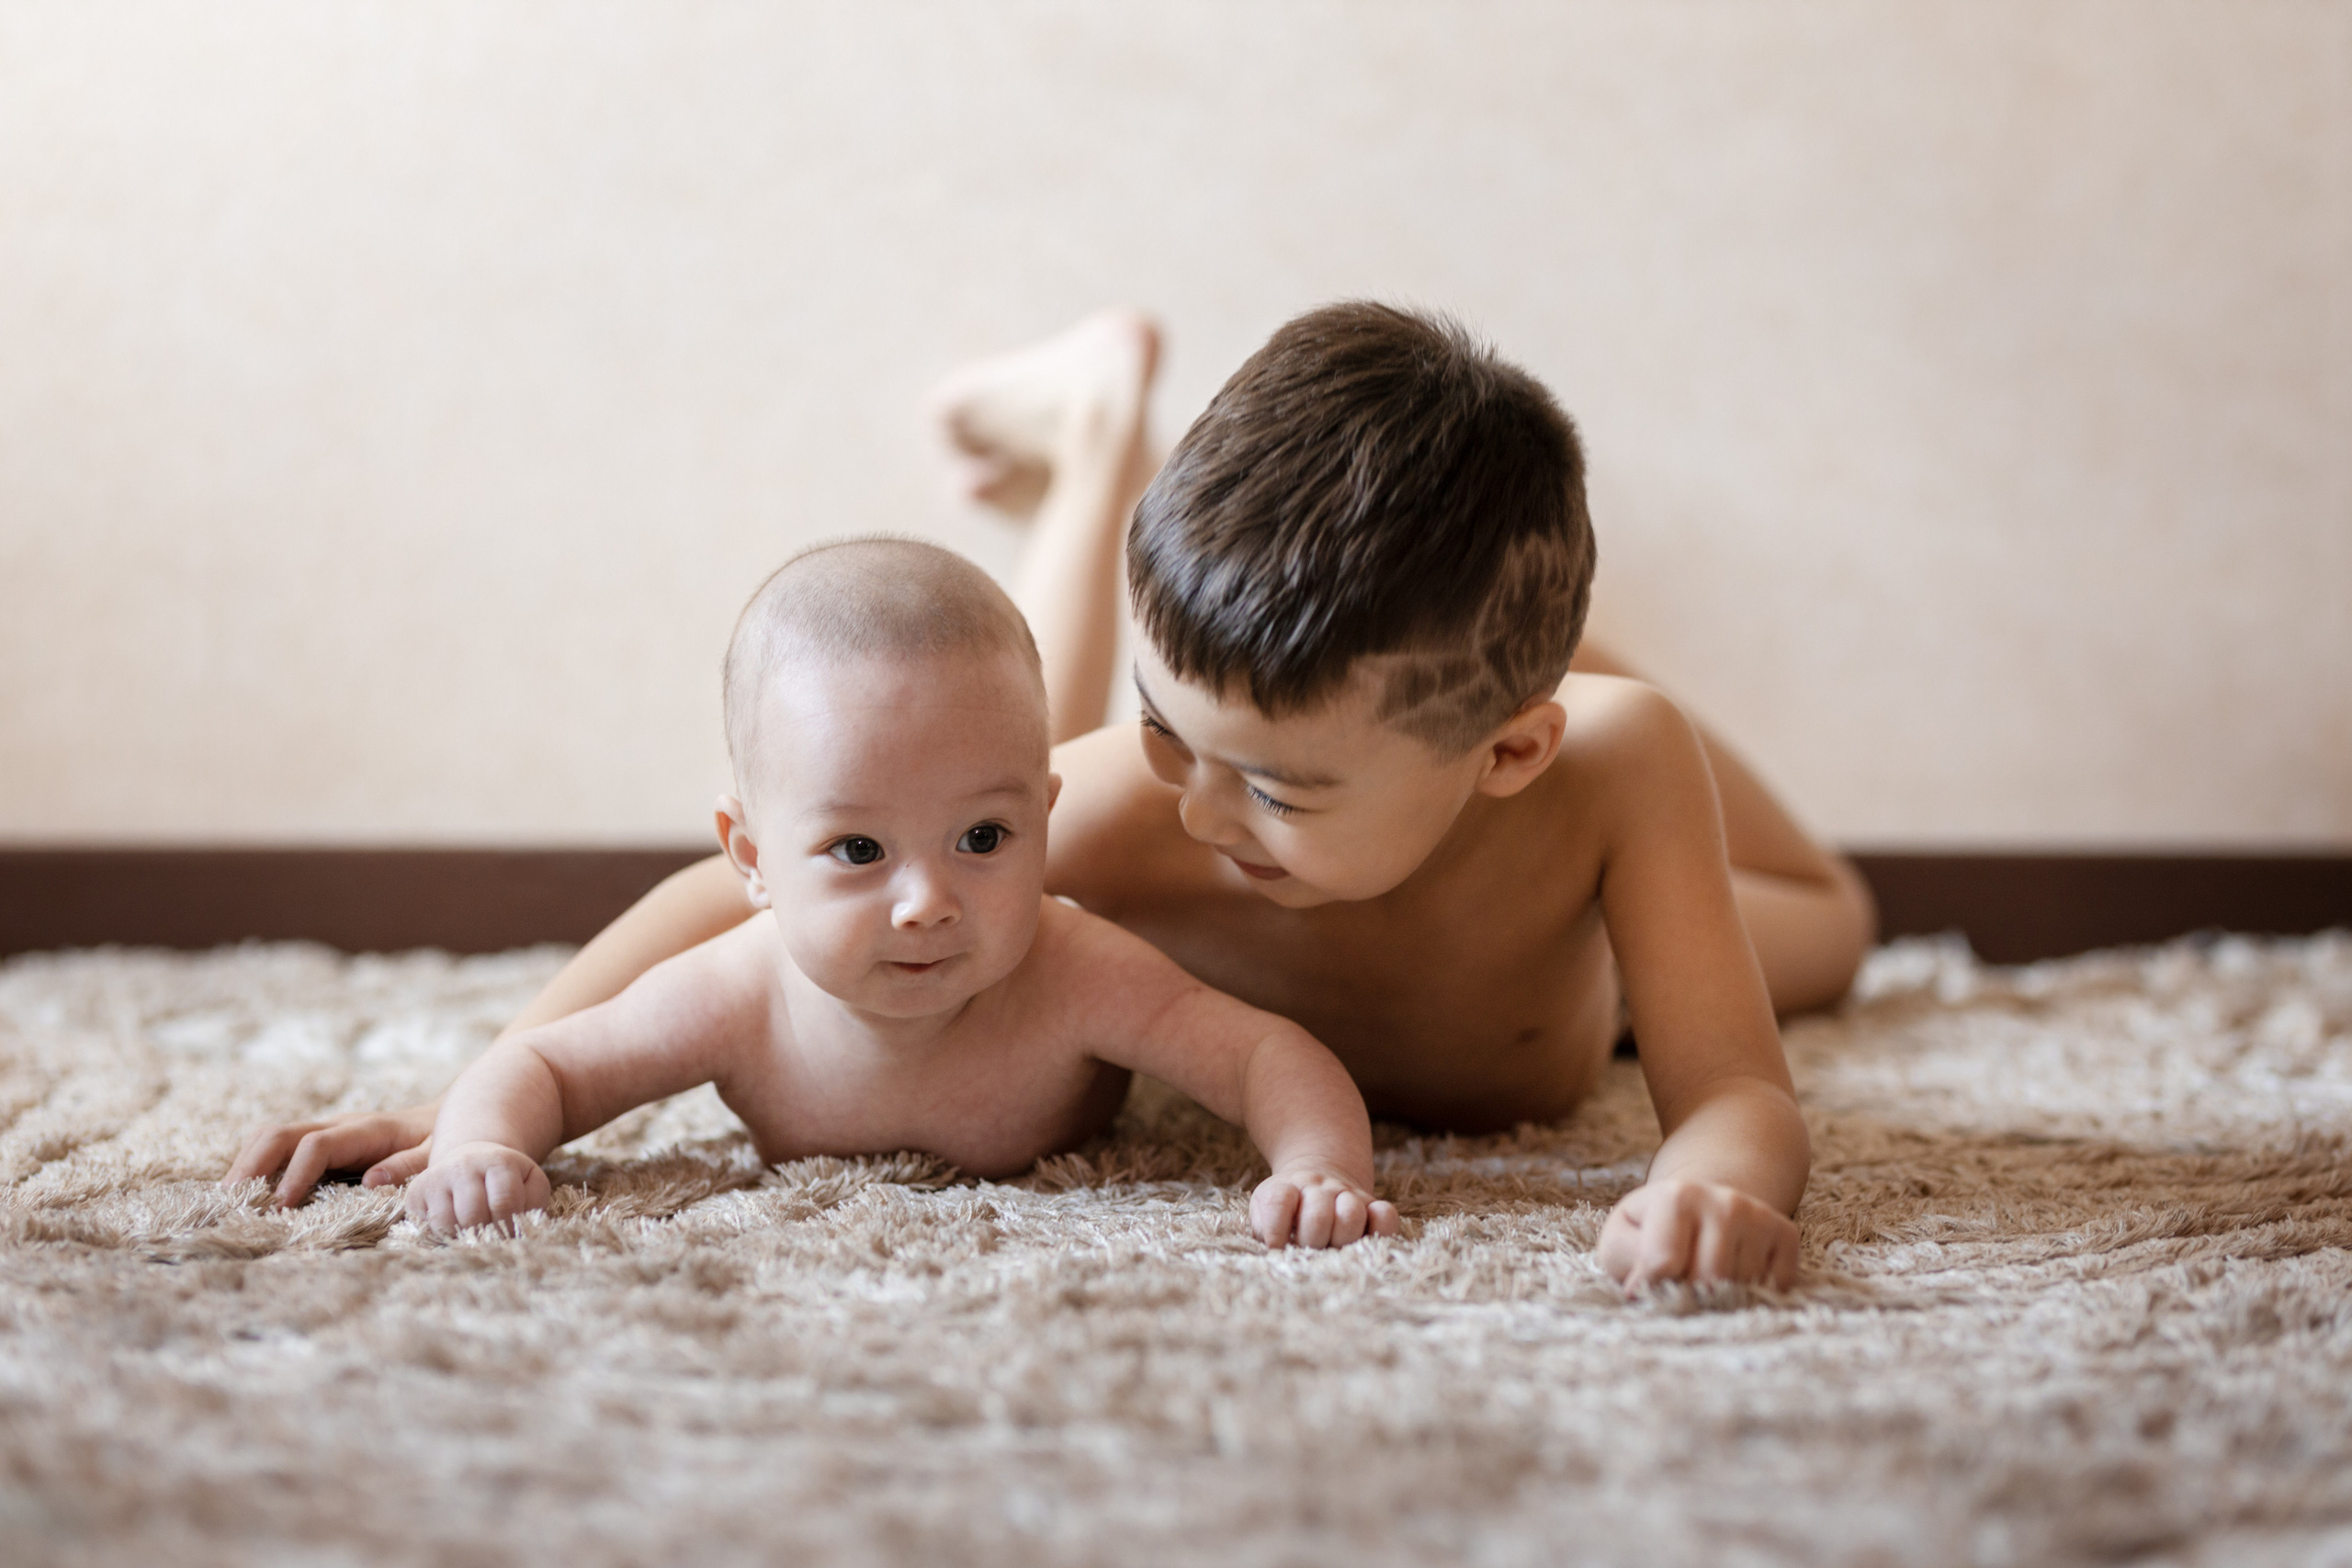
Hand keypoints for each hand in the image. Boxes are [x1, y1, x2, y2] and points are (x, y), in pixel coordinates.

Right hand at [221, 1105, 438, 1206]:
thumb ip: (411, 1165)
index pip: (317, 1145)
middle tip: (229, 1203)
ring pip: (272, 1139)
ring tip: (225, 1201)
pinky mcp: (322, 1144)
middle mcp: (339, 1126)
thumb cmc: (447, 1139)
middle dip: (251, 1165)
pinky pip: (279, 1149)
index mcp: (367, 1130)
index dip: (296, 1174)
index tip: (281, 1206)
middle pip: (280, 1135)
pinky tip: (243, 1194)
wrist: (453, 1114)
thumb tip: (370, 1179)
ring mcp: (326, 1132)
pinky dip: (256, 1167)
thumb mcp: (441, 1153)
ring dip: (246, 1165)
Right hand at [404, 1142, 551, 1232]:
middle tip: (492, 1234)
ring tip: (474, 1229)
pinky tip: (455, 1224)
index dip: (511, 1225)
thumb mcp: (530, 1180)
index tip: (513, 1231)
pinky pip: (427, 1225)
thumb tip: (522, 1226)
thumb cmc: (505, 1178)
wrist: (470, 1159)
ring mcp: (437, 1177)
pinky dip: (443, 1233)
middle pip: (473, 1215)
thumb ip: (535, 1201)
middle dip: (486, 1233)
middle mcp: (464, 1165)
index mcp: (498, 1161)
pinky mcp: (416, 1191)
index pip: (505, 1202)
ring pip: (446, 1223)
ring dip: (463, 1235)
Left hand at [1250, 1163, 1401, 1248]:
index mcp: (1288, 1189)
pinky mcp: (1371, 1205)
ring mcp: (1347, 1195)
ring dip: (1341, 1238)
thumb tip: (1275, 1247)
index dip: (1275, 1230)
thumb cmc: (1288, 1206)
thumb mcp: (1265, 1210)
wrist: (1316, 1178)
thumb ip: (1264, 1227)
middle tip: (1309, 1249)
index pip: (1279, 1202)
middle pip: (1318, 1215)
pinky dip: (1379, 1231)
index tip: (1277, 1246)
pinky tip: (1364, 1239)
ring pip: (1352, 1213)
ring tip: (1334, 1247)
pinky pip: (1386, 1215)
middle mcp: (1319, 1189)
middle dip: (1312, 1241)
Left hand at [1596, 1178, 1798, 1292]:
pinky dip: (1754, 1292)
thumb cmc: (1654, 1230)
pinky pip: (1775, 1285)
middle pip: (1709, 1281)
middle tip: (1679, 1283)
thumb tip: (1642, 1291)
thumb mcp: (1623, 1238)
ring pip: (1743, 1287)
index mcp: (1677, 1196)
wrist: (1701, 1205)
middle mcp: (1724, 1201)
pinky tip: (1735, 1274)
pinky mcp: (1785, 1233)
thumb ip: (1624, 1261)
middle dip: (1689, 1294)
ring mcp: (1759, 1215)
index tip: (1645, 1284)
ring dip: (1722, 1295)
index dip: (1650, 1286)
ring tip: (1705, 1275)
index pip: (1663, 1264)